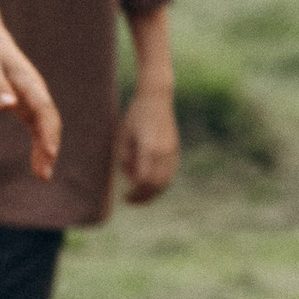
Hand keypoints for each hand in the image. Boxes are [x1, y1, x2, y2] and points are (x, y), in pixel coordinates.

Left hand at [0, 16, 61, 179]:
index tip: (49, 152)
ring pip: (45, 127)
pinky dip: (38, 143)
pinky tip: (37, 162)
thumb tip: (7, 106)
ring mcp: (32, 98)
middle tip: (44, 174)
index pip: (43, 109)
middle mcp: (35, 91)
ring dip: (46, 149)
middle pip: (49, 121)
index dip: (48, 131)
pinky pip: (36, 127)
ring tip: (41, 175)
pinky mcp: (25, 103)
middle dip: (49, 146)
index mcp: (28, 82)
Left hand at [120, 86, 178, 204]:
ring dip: (154, 192)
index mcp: (149, 148)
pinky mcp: (175, 149)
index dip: (135, 193)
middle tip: (131, 200)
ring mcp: (172, 150)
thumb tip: (131, 177)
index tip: (126, 197)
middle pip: (156, 184)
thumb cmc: (135, 115)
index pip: (144, 180)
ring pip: (166, 181)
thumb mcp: (124, 136)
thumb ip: (126, 158)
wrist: (156, 98)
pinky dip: (161, 183)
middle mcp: (163, 151)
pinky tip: (151, 185)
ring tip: (141, 197)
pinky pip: (171, 173)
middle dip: (143, 196)